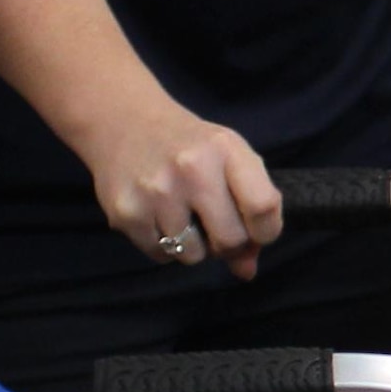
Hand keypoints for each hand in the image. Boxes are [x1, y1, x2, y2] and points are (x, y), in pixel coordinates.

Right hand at [80, 99, 280, 280]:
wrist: (124, 120)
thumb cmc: (189, 144)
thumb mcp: (228, 159)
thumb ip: (250, 208)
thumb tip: (246, 271)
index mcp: (225, 149)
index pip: (263, 207)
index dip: (266, 231)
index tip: (257, 231)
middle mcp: (191, 168)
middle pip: (230, 240)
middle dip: (229, 245)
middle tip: (216, 228)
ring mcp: (156, 191)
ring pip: (193, 256)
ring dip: (193, 247)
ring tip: (183, 216)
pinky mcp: (126, 212)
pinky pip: (161, 255)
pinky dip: (164, 245)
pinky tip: (158, 216)